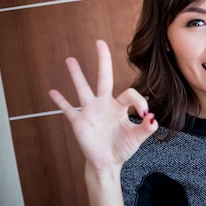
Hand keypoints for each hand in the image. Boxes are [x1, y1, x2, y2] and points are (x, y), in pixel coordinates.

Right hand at [48, 40, 157, 171]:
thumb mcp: (137, 138)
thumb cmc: (123, 148)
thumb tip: (152, 118)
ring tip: (70, 59)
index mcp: (120, 106)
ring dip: (76, 74)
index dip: (139, 101)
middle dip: (103, 60)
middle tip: (99, 42)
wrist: (108, 163)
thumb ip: (146, 128)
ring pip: (82, 88)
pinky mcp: (79, 122)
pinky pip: (68, 109)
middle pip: (104, 78)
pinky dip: (60, 101)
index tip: (144, 114)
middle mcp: (105, 104)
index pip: (130, 94)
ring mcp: (90, 111)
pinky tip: (52, 92)